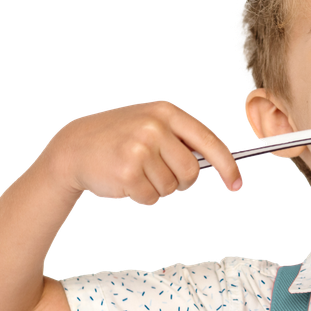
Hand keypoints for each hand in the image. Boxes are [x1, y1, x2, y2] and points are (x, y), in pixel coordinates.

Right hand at [43, 99, 242, 204]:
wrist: (74, 148)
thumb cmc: (119, 139)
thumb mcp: (151, 126)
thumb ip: (181, 140)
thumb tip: (219, 164)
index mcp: (166, 112)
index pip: (208, 142)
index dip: (227, 166)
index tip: (236, 183)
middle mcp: (154, 127)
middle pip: (191, 171)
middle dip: (180, 180)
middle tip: (160, 173)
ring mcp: (140, 148)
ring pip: (171, 186)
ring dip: (158, 188)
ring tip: (137, 172)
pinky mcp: (128, 171)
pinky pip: (152, 197)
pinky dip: (143, 196)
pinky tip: (127, 182)